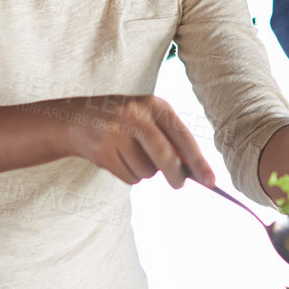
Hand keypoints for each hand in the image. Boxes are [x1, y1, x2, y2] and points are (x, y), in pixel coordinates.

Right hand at [56, 94, 212, 187]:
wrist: (76, 119)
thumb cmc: (124, 122)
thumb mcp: (148, 120)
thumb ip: (170, 140)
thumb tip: (191, 171)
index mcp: (153, 104)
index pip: (182, 135)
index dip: (198, 161)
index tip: (211, 182)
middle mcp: (134, 114)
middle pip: (164, 156)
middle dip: (175, 175)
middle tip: (179, 185)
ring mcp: (115, 131)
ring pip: (146, 171)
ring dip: (144, 173)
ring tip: (131, 156)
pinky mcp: (101, 149)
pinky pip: (129, 178)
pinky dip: (128, 176)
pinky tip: (117, 159)